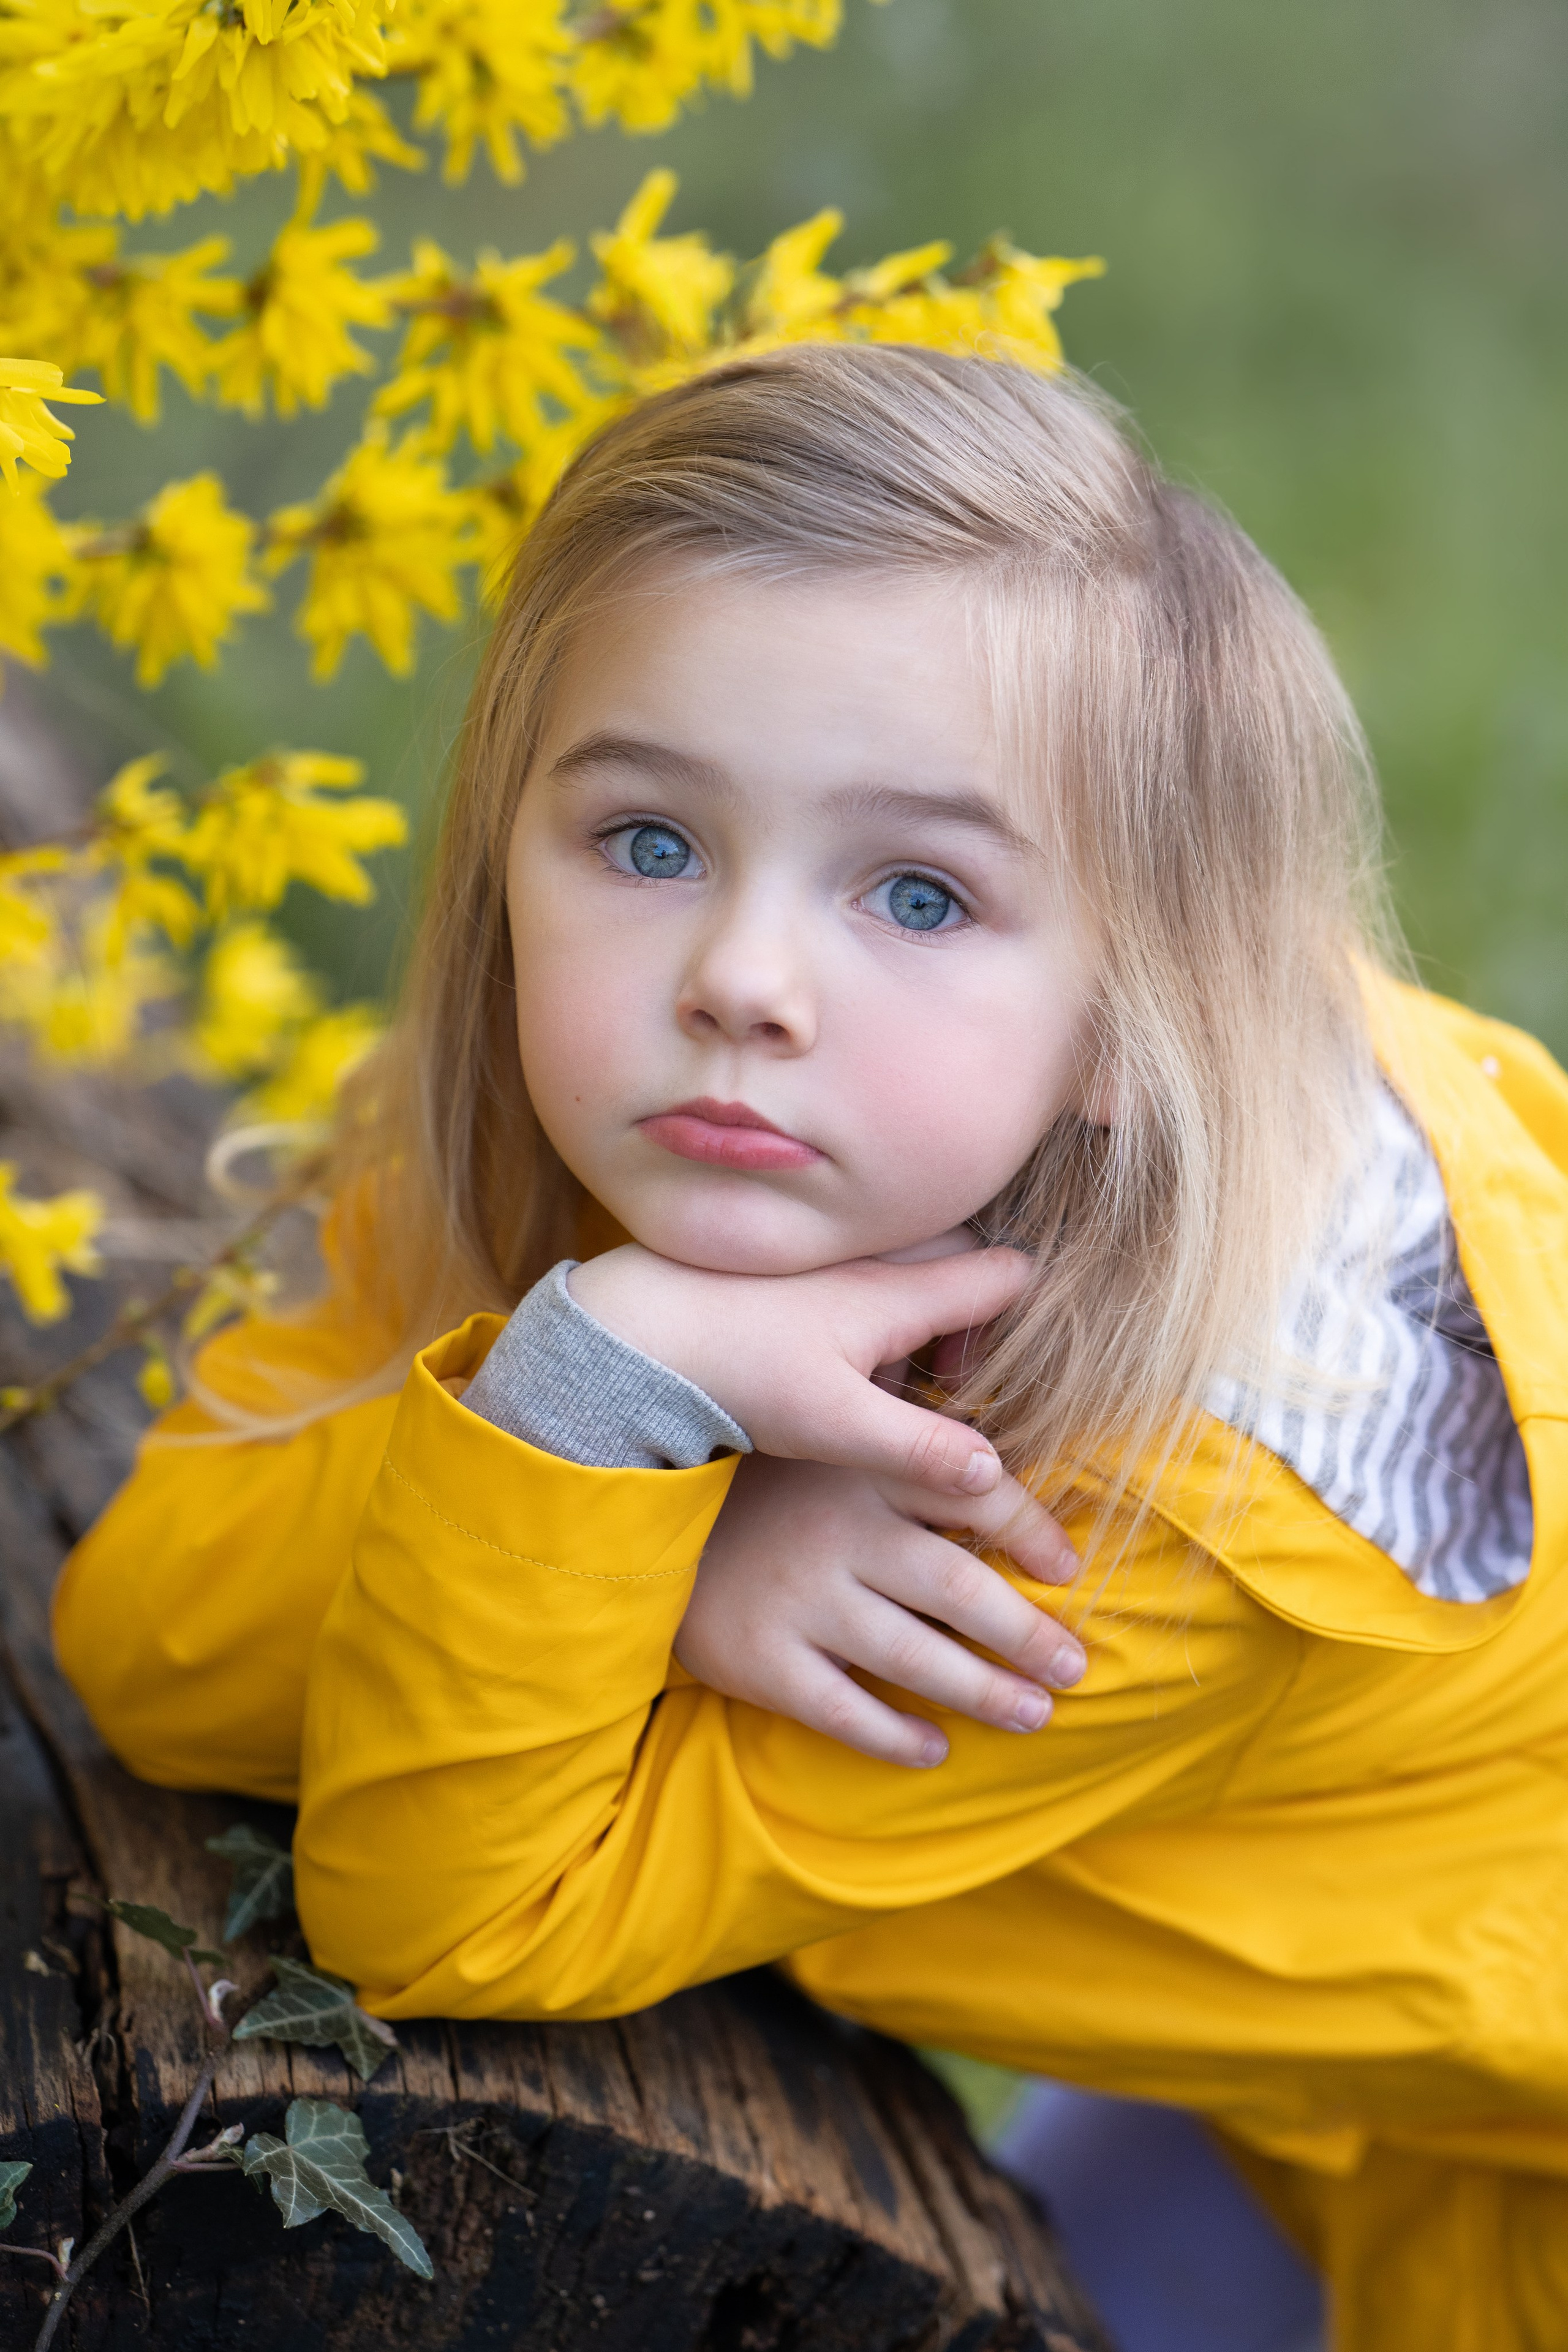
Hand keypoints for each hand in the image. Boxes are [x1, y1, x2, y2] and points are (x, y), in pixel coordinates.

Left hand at [567, 1243, 1038, 1500]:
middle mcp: (874, 1261)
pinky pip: (865, 1266)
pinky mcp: (795, 1267)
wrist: (638, 1329)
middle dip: (975, 1311)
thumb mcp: (835, 1425)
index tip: (987, 1376)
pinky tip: (839, 1356)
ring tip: (896, 1371)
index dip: (1022, 1320)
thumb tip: (994, 1473)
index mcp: (898, 1292)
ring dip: (923, 1306)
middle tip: (947, 1374)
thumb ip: (919, 1447)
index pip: (1003, 1275)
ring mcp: (833, 1257)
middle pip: (963, 1257)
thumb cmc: (739, 1373)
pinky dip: (875, 1303)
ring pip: (912, 1260)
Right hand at [674, 1454, 1085, 1767]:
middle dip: (1030, 1636)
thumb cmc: (762, 1478)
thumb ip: (905, 1437)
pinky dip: (897, 1737)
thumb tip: (1002, 1461)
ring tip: (1034, 1714)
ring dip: (987, 1694)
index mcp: (866, 1467)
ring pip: (917, 1659)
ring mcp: (800, 1599)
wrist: (635, 1515)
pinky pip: (845, 1712)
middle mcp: (840, 1532)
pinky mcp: (762, 1658)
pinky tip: (935, 1750)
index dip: (1035, 1532)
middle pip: (962, 1590)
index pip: (978, 1495)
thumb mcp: (831, 1432)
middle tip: (1075, 1668)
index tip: (1069, 1571)